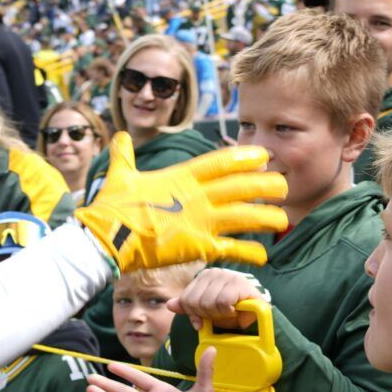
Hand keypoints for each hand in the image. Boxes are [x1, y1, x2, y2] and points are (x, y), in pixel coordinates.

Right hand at [75, 131, 287, 271]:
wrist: (107, 237)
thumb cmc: (112, 207)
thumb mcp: (120, 175)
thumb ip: (125, 155)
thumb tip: (119, 136)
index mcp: (181, 177)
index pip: (220, 162)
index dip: (244, 158)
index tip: (263, 156)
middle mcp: (196, 197)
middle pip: (241, 187)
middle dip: (266, 185)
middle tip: (284, 185)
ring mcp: (199, 221)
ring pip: (243, 216)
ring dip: (266, 218)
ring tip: (283, 220)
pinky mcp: (198, 247)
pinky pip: (230, 248)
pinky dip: (248, 252)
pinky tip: (264, 255)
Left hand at [171, 267, 266, 330]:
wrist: (254, 311)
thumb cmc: (229, 309)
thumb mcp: (205, 310)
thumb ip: (187, 307)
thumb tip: (169, 305)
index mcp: (202, 277)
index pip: (185, 300)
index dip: (193, 314)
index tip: (204, 318)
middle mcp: (213, 273)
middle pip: (195, 302)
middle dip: (206, 315)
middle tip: (218, 314)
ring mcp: (226, 276)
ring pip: (208, 303)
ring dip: (218, 314)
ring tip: (227, 312)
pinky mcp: (239, 283)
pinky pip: (223, 302)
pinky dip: (228, 311)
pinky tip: (234, 309)